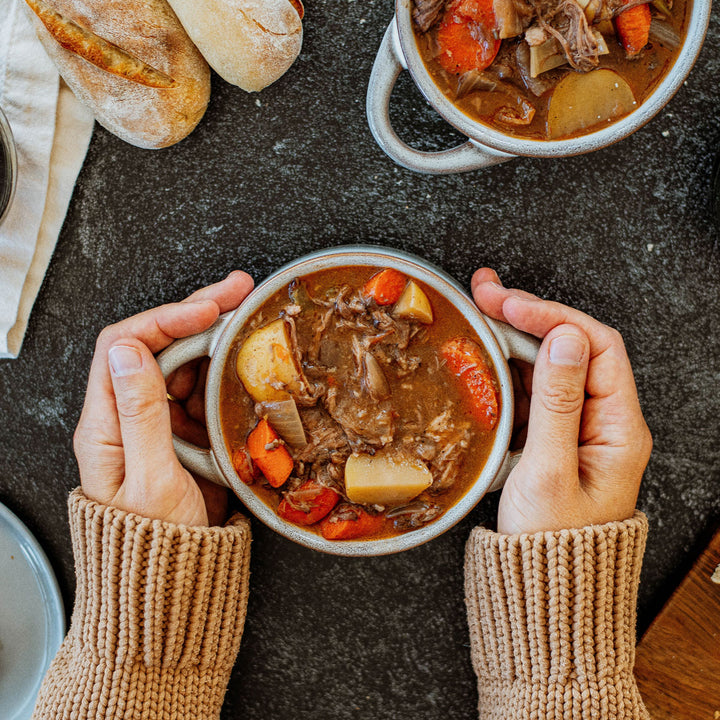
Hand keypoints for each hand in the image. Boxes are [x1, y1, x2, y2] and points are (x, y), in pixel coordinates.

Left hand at [73, 271, 253, 526]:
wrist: (172, 590)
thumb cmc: (157, 550)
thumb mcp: (150, 482)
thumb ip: (140, 416)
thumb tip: (130, 351)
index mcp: (106, 426)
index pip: (125, 346)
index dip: (167, 319)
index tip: (208, 310)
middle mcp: (128, 418)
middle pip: (155, 346)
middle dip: (196, 314)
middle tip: (237, 292)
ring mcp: (157, 426)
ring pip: (182, 366)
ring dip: (213, 340)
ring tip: (246, 321)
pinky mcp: (182, 437)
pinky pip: (201, 394)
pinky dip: (224, 374)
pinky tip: (244, 365)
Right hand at [472, 269, 651, 534]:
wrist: (541, 594)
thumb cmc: (548, 544)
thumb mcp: (549, 471)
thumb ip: (559, 403)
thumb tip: (564, 338)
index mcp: (620, 427)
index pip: (596, 346)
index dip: (552, 317)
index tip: (508, 305)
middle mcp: (604, 421)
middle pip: (572, 349)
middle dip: (528, 317)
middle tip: (483, 293)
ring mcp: (577, 429)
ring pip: (549, 367)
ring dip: (514, 338)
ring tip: (477, 312)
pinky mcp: (551, 439)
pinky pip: (533, 392)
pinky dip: (508, 370)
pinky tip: (484, 358)